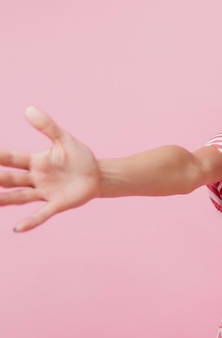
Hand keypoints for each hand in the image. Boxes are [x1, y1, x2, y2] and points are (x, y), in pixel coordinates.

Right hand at [0, 106, 100, 231]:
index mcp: (35, 162)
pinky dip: (31, 221)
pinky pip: (42, 213)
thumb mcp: (64, 140)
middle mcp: (35, 178)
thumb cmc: (79, 157)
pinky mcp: (57, 204)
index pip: (10, 159)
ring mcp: (45, 192)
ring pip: (19, 197)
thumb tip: (28, 109)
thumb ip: (48, 127)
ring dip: (4, 200)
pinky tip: (17, 228)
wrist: (97, 175)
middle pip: (10, 179)